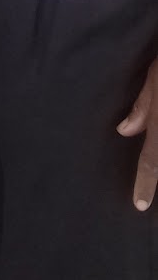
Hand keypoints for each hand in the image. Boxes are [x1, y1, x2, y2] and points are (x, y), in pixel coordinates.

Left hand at [118, 55, 157, 207]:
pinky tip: (152, 140)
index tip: (139, 205)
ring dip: (157, 155)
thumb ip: (143, 106)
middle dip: (155, 172)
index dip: (146, 183)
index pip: (153, 158)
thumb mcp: (155, 74)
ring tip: (148, 173)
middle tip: (143, 192)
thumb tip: (125, 131)